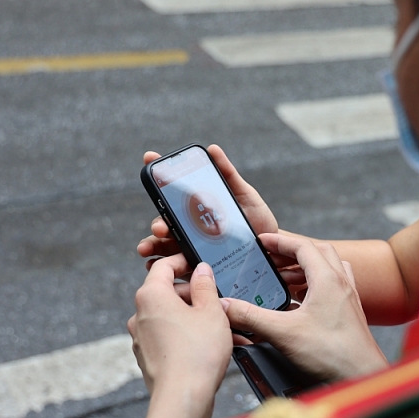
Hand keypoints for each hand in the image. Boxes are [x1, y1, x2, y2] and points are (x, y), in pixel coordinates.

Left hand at [127, 255, 231, 396]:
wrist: (183, 398)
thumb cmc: (197, 354)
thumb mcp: (211, 311)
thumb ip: (205, 286)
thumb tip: (201, 270)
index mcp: (151, 296)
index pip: (163, 266)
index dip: (182, 261)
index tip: (197, 264)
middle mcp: (139, 314)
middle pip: (166, 292)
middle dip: (192, 294)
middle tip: (216, 300)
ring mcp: (140, 337)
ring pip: (168, 315)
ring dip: (191, 316)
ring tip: (218, 326)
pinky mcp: (146, 356)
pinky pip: (166, 336)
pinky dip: (184, 334)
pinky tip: (205, 344)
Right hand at [137, 145, 278, 259]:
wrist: (271, 248)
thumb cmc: (255, 219)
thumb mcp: (243, 194)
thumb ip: (228, 174)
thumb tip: (213, 149)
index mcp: (196, 208)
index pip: (172, 194)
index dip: (158, 175)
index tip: (149, 159)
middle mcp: (189, 227)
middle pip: (165, 222)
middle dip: (157, 223)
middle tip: (160, 226)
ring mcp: (191, 246)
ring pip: (164, 246)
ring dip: (152, 246)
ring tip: (147, 248)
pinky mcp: (197, 265)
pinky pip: (176, 268)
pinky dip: (163, 267)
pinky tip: (155, 266)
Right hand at [223, 234, 388, 381]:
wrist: (361, 376)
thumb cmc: (332, 354)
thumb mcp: (283, 333)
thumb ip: (251, 317)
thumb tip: (226, 306)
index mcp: (328, 279)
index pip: (303, 246)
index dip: (280, 241)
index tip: (263, 241)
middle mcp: (341, 283)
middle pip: (317, 253)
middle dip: (291, 253)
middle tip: (271, 259)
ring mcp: (348, 298)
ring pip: (327, 269)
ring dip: (304, 269)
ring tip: (282, 279)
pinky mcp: (349, 313)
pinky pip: (332, 287)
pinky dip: (314, 286)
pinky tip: (299, 302)